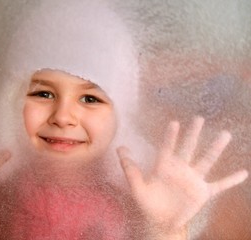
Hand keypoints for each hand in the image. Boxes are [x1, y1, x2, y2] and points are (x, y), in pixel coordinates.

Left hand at [117, 117, 247, 236]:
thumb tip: (120, 148)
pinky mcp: (202, 192)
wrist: (160, 221)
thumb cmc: (148, 202)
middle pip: (188, 148)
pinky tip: (243, 173)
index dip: (170, 136)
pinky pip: (219, 185)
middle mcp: (180, 169)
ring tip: (225, 134)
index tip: (174, 123)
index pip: (167, 148)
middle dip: (193, 134)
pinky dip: (230, 180)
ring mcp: (192, 180)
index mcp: (164, 166)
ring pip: (206, 161)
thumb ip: (130, 169)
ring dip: (215, 149)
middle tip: (199, 118)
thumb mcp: (136, 187)